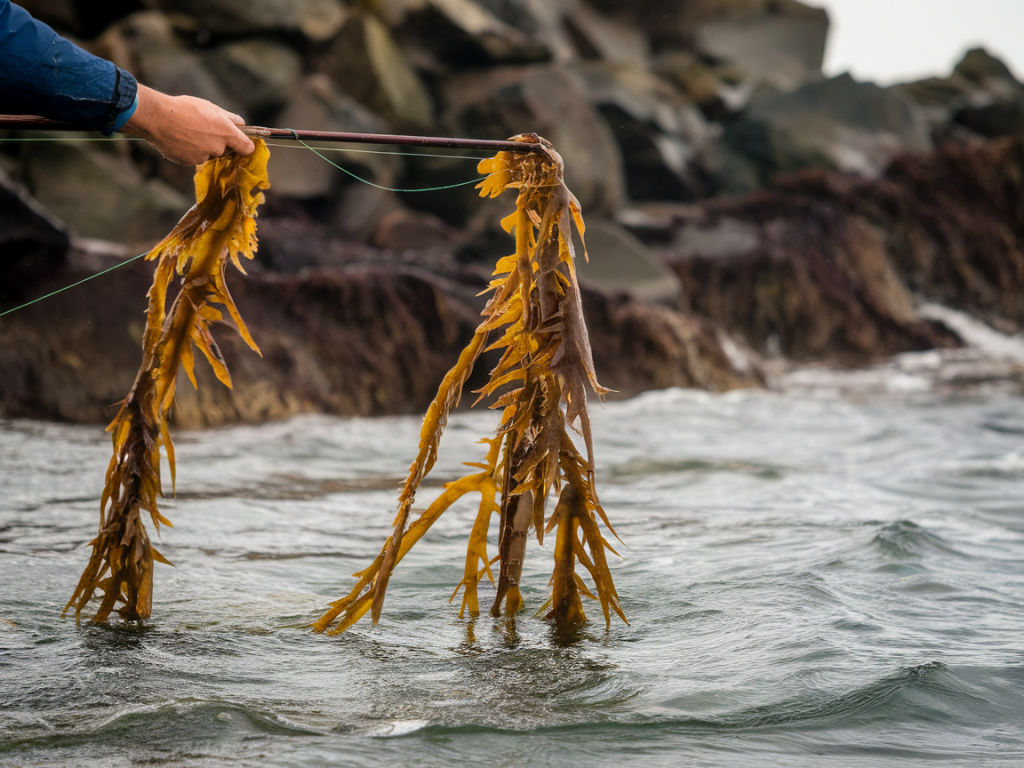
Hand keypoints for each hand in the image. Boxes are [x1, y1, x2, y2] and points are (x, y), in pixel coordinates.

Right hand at [120, 85, 254, 165]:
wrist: (158, 118)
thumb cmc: (185, 108)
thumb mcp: (211, 107)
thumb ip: (229, 118)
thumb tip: (241, 124)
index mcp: (227, 133)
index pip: (247, 148)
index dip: (245, 146)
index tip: (242, 145)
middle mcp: (218, 148)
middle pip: (224, 150)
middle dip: (217, 142)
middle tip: (202, 129)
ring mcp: (204, 157)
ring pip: (208, 154)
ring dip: (202, 147)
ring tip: (187, 132)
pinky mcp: (190, 162)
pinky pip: (194, 157)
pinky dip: (189, 151)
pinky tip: (179, 139)